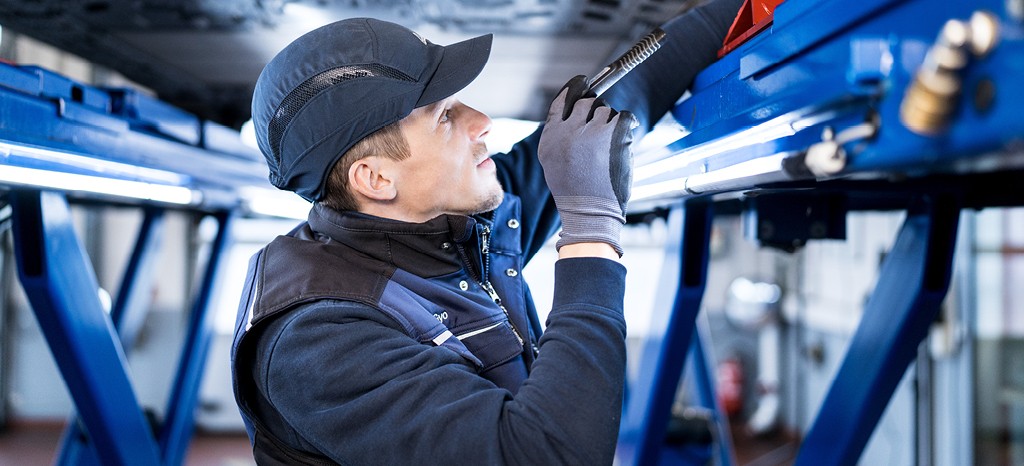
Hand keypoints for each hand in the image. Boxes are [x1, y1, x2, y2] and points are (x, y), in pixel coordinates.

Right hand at [538, 75, 636, 255]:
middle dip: (596, 112)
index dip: (575, 89)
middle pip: (587, 102)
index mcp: (551, 137)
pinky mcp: (615, 135)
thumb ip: (559, 134)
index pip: (563, 101)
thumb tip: (574, 113)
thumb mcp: (552, 161)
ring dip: (611, 124)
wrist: (590, 211)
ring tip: (608, 148)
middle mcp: (569, 131)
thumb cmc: (574, 190)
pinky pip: (625, 117)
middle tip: (600, 129)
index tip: (583, 82)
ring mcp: (592, 132)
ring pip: (607, 111)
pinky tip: (623, 140)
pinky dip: (627, 126)